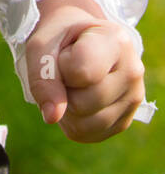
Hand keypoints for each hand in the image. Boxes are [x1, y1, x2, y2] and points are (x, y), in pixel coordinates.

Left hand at [25, 0, 145, 142]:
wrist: (78, 39)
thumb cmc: (60, 38)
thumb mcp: (41, 44)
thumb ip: (42, 76)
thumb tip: (53, 118)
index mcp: (116, 40)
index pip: (81, 72)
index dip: (61, 66)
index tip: (66, 50)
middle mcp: (132, 70)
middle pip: (82, 103)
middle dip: (63, 89)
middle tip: (67, 67)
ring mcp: (133, 98)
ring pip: (83, 124)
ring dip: (65, 108)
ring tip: (72, 83)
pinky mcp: (124, 121)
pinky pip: (86, 135)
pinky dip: (70, 121)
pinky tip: (76, 98)